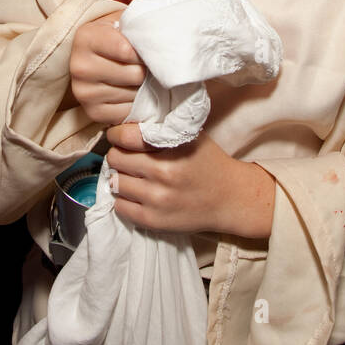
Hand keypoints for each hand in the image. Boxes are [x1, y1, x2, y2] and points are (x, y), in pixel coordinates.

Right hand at [70, 11, 145, 124]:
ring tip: (138, 78)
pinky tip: (132, 92)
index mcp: (85, 38)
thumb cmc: (117, 36)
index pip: (127, 50)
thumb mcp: (124, 22)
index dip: (144, 51)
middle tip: (144, 65)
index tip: (146, 48)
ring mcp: (83, 92)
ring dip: (143, 88)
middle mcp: (79, 67)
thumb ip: (140, 28)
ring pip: (134, 94)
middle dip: (146, 70)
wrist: (95, 55)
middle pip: (134, 74)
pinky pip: (128, 113)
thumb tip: (163, 45)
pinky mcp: (92, 113)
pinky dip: (137, 105)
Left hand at [104, 123, 274, 238]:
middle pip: (116, 158)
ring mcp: (157, 199)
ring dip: (121, 177)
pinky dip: (124, 199)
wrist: (230, 199)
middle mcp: (163, 173)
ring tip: (134, 176)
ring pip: (115, 182)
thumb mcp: (191, 135)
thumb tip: (124, 123)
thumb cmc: (209, 162)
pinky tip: (138, 193)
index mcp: (173, 147)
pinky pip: (120, 206)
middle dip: (119, 155)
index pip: (126, 136)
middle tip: (129, 156)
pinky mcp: (154, 220)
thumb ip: (160, 127)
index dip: (117, 134)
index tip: (118, 136)